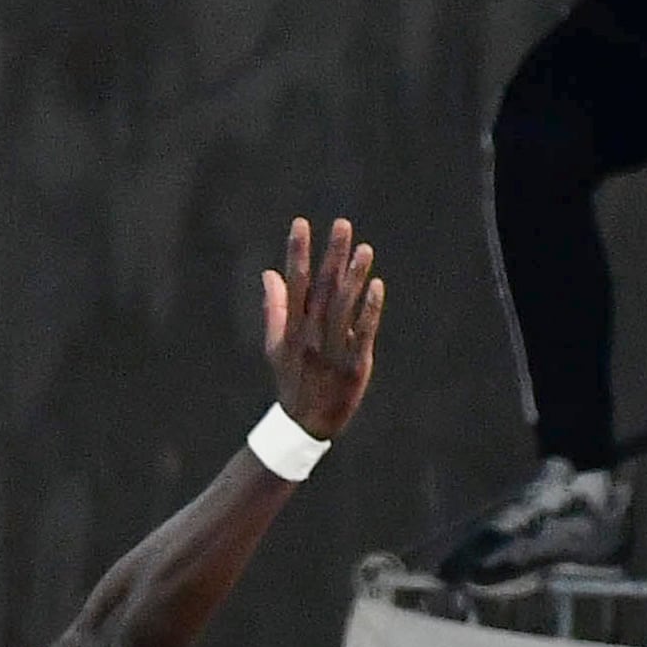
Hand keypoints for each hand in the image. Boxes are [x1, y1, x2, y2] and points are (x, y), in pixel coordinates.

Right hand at [262, 216, 381, 441]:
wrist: (307, 422)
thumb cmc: (293, 379)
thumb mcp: (276, 346)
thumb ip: (274, 309)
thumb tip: (269, 274)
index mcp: (292, 329)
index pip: (294, 284)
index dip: (297, 253)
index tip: (301, 224)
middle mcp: (310, 336)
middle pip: (323, 289)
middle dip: (332, 256)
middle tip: (342, 224)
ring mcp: (332, 350)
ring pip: (343, 307)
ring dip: (354, 277)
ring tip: (364, 249)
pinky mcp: (355, 363)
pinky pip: (362, 332)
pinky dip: (369, 310)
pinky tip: (376, 285)